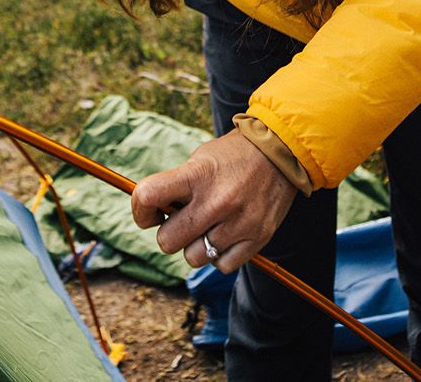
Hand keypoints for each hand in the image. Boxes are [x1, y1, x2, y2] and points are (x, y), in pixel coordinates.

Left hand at [130, 129, 296, 272]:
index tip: (150, 210)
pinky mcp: (257, 238)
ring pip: (194, 258)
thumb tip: (153, 215)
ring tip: (208, 225)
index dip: (141, 208)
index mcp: (197, 175)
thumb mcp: (199, 159)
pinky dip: (219, 256)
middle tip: (182, 220)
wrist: (280, 152)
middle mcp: (216, 201)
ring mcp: (238, 223)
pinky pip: (222, 266)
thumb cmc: (232, 156)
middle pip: (167, 241)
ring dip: (195, 246)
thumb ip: (176, 186)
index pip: (148, 195)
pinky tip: (225, 235)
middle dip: (169, 233)